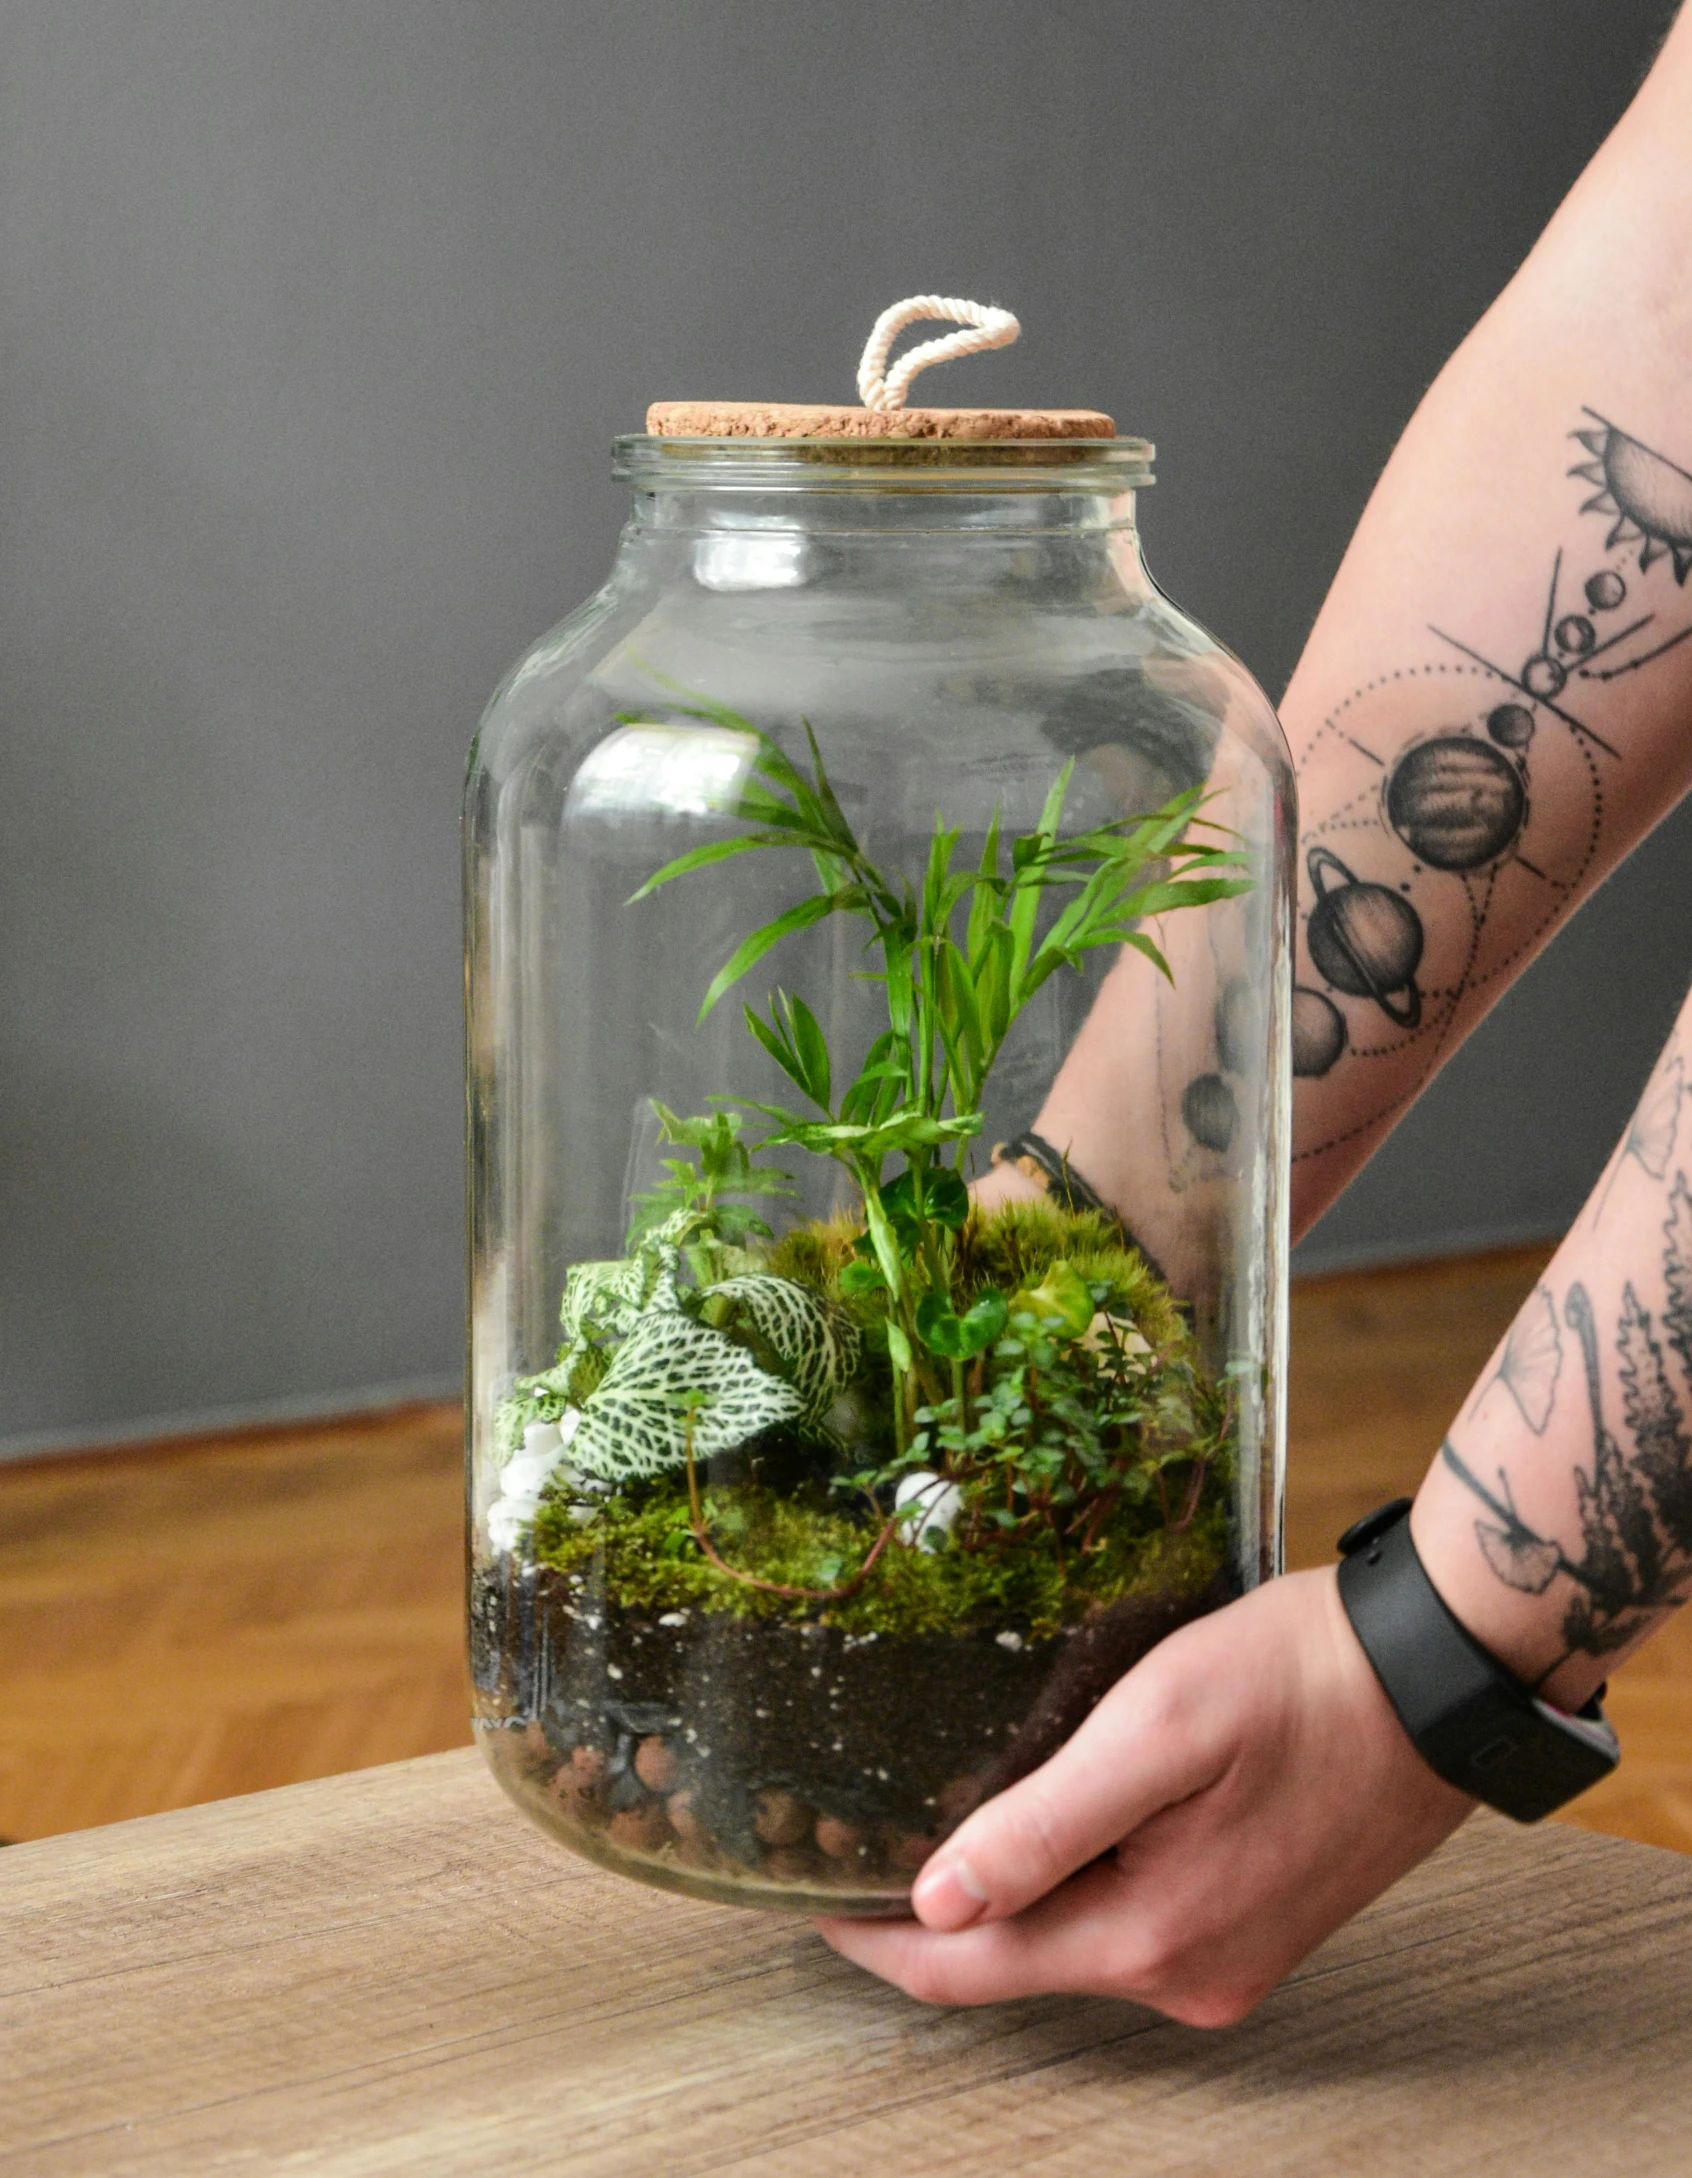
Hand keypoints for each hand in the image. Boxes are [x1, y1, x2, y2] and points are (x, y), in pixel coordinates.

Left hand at [816, 1568, 1471, 2024]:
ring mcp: (1226, 1957)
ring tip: (944, 1812)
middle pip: (1019, 1959)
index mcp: (1153, 1937)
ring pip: (1075, 1936)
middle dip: (934, 1910)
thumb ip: (1044, 1823)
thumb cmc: (1299, 1679)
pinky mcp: (1253, 1923)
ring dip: (1009, 1890)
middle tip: (860, 1832)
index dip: (877, 1938)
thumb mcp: (1157, 1729)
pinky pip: (1132, 1918)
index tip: (808, 1893)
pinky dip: (1076, 1880)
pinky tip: (1055, 1815)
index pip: (969, 1972)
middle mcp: (1188, 1973)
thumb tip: (935, 1905)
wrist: (1432, 1677)